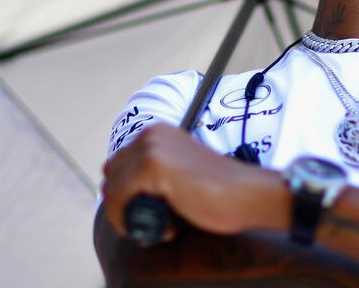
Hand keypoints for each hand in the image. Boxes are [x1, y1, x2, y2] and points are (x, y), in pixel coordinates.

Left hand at [101, 123, 287, 237]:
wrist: (247, 193)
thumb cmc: (220, 191)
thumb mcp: (179, 173)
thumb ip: (153, 176)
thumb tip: (119, 195)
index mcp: (157, 132)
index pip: (118, 167)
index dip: (128, 196)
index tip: (155, 212)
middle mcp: (151, 134)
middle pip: (111, 178)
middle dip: (127, 206)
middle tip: (160, 221)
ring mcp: (151, 147)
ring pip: (113, 191)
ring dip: (132, 217)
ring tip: (167, 225)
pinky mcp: (152, 165)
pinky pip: (119, 200)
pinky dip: (135, 221)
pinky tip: (168, 227)